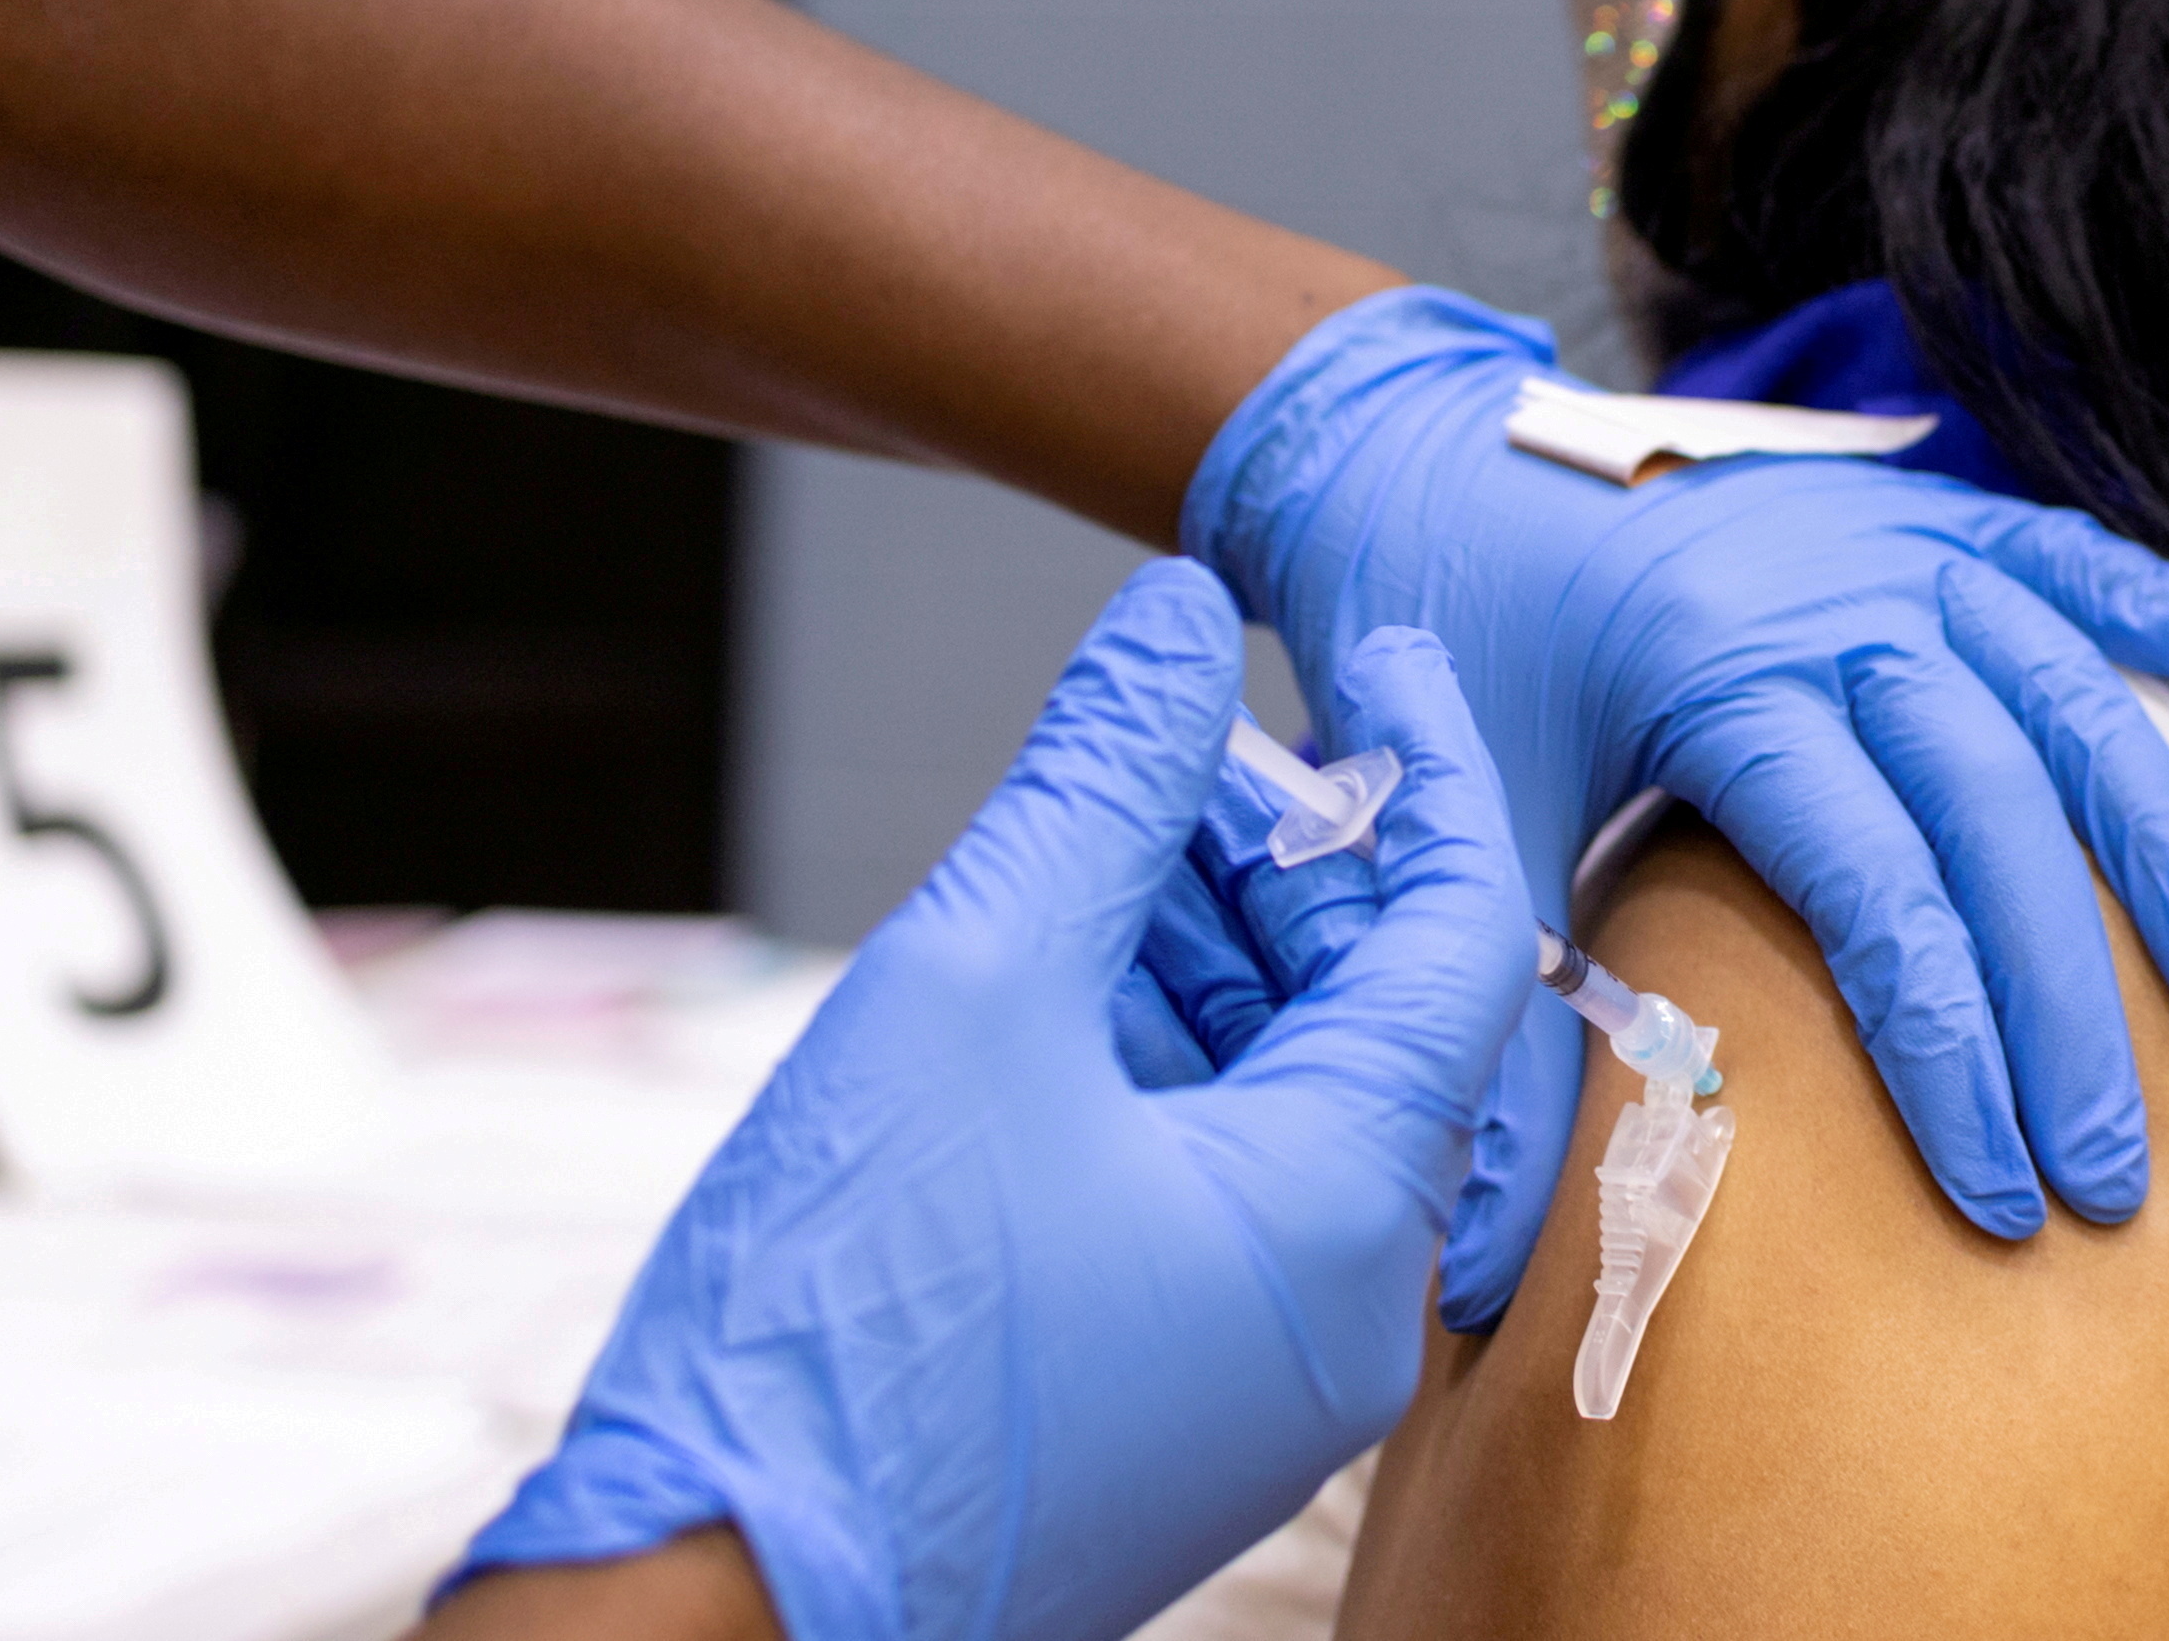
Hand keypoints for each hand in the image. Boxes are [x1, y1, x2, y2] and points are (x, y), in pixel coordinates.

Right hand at [447, 560, 1535, 1640]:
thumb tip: (1175, 626)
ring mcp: (1256, 1365)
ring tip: (1087, 843)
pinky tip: (1050, 976)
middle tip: (1172, 735)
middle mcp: (1340, 1309)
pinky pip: (1207, 1176)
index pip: (1462, 940)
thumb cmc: (840, 1340)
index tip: (1373, 646)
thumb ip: (1097, 788)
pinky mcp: (1167, 1388)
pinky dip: (1149, 1057)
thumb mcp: (972, 990)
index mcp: (1342, 1218)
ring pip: (1274, 1092)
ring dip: (1196, 948)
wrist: (706, 1610)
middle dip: (1274, 855)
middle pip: (1363, 1012)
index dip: (1424, 765)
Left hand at [1185, 288, 2168, 1328]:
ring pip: (2066, 701)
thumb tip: (1465, 1256)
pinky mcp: (1909, 511)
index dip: (1947, 1049)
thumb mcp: (1462, 821)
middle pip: (1994, 818)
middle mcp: (1830, 599)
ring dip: (2157, 857)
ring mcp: (1885, 541)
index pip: (1876, 890)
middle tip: (2110, 1169)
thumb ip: (1487, 1017)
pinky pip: (2068, 559)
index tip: (1994, 1188)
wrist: (1416, 458)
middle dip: (2063, 1006)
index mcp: (1718, 677)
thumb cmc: (1437, 645)